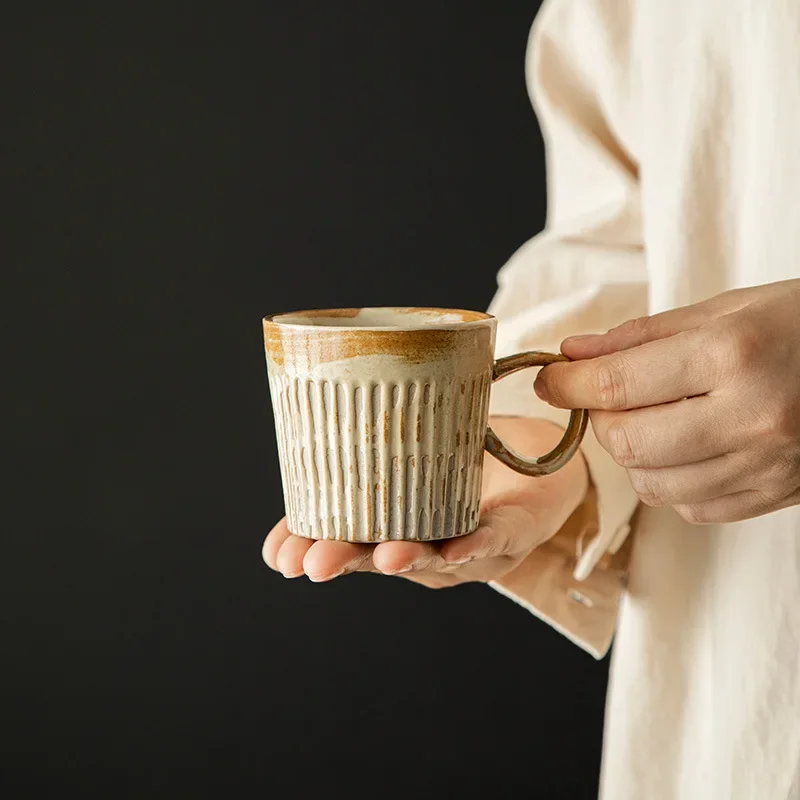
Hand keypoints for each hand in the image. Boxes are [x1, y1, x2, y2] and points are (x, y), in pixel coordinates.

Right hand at [262, 417, 587, 585]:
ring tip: (381, 556)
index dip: (310, 547)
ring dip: (408, 558)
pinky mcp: (514, 532)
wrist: (543, 463)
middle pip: (379, 558)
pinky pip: (494, 542)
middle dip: (345, 560)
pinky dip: (475, 546)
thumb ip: (375, 430)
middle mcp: (426, 544)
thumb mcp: (411, 440)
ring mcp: (469, 547)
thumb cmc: (468, 454)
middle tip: (310, 562)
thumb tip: (319, 396)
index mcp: (394, 522)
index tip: (277, 554)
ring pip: (434, 560)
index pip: (345, 538)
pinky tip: (456, 548)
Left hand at [535, 279, 799, 523]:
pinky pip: (691, 505)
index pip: (615, 385)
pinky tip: (687, 445)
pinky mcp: (774, 495)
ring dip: (632, 452)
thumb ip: (639, 337)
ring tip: (652, 416)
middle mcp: (750, 417)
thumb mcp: (722, 309)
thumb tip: (573, 355)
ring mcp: (766, 464)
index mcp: (732, 355)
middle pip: (626, 442)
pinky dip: (670, 479)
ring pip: (652, 483)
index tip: (549, 379)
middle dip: (598, 419)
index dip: (566, 384)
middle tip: (604, 395)